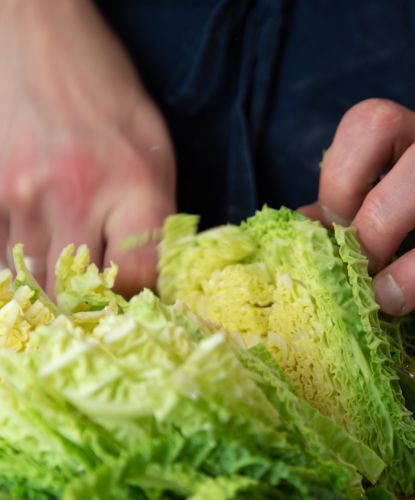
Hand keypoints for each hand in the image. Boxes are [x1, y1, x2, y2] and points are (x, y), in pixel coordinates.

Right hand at [0, 0, 174, 296]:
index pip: (137, 276)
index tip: (140, 294)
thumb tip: (155, 272)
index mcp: (134, 185)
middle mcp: (76, 195)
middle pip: (79, 291)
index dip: (140, 295)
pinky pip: (1, 253)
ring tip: (70, 283)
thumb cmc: (108, 95)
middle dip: (92, 305)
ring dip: (54, 289)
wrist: (40, 35)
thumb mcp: (156, 151)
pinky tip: (40, 257)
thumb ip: (156, 215)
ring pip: (35, 278)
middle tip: (100, 305)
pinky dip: (20, 266)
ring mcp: (23, 194)